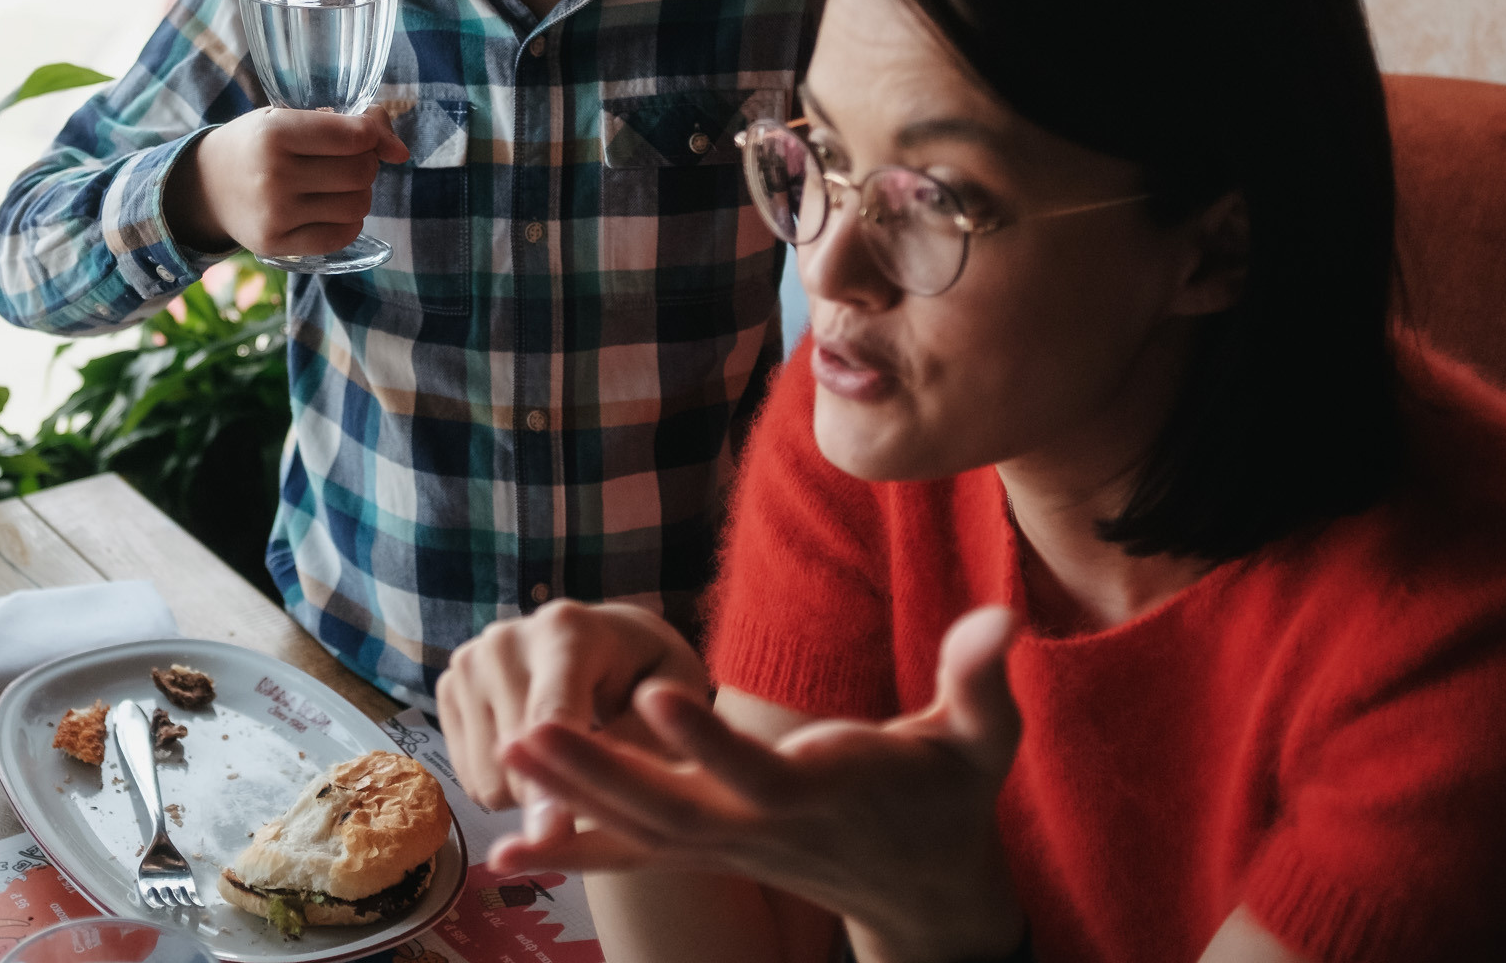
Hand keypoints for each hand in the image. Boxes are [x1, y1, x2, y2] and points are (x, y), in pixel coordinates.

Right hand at [165, 107, 408, 258]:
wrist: (206, 185)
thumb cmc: (257, 143)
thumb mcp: (288, 117)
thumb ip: (346, 124)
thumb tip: (402, 151)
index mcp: (275, 132)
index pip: (353, 136)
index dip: (374, 134)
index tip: (368, 135)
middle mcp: (274, 174)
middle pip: (360, 173)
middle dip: (367, 163)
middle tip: (349, 160)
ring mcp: (275, 214)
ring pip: (357, 206)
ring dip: (360, 193)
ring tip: (339, 185)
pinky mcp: (276, 244)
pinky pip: (341, 236)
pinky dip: (349, 221)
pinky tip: (331, 208)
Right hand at [437, 601, 709, 828]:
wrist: (606, 640)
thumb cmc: (650, 674)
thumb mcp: (675, 701)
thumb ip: (641, 749)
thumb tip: (590, 799)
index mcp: (568, 630)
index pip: (551, 717)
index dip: (551, 781)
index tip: (552, 837)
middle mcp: (505, 639)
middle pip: (515, 760)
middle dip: (558, 793)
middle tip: (601, 780)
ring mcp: (468, 661)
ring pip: (489, 779)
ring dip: (531, 793)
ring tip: (568, 756)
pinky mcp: (446, 687)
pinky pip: (469, 779)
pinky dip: (506, 783)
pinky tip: (537, 751)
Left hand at [492, 605, 1027, 962]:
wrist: (924, 887)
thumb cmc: (949, 796)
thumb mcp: (980, 741)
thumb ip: (981, 681)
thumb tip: (1004, 618)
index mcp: (822, 793)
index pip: (758, 770)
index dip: (710, 740)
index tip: (657, 696)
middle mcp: (762, 826)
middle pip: (672, 805)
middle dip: (600, 771)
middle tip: (531, 731)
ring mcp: (728, 845)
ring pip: (638, 828)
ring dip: (568, 797)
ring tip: (501, 757)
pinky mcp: (707, 849)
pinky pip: (630, 855)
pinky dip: (570, 852)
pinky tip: (502, 856)